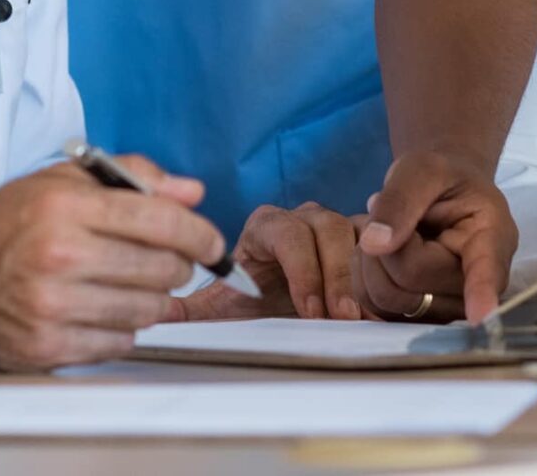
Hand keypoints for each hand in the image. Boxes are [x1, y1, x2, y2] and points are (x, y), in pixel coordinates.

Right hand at [0, 156, 222, 370]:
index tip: (211, 243)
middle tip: (165, 262)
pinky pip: (118, 343)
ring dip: (153, 300)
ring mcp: (52, 307)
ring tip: (133, 285)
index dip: (200, 234)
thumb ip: (131, 177)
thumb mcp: (58, 180)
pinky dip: (123, 329)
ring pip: (147, 310)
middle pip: (162, 268)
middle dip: (177, 265)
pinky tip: (103, 310)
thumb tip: (191, 192)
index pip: (161, 220)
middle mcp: (60, 256)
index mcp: (65, 207)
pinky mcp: (45, 348)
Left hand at [186, 202, 367, 320]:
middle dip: (334, 275)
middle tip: (338, 317)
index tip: (308, 310)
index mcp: (266, 227)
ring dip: (357, 277)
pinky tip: (376, 310)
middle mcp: (304, 219)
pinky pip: (380, 247)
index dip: (301, 269)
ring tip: (356, 317)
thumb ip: (193, 310)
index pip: (287, 232)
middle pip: (327, 228)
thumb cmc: (254, 301)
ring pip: (356, 234)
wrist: (286, 305)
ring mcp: (337, 227)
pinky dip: (380, 276)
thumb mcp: (224, 307)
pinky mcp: (364, 242)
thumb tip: (156, 314)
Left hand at [354, 150, 515, 323]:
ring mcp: (448, 307)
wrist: (442, 195)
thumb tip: (375, 244)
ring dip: (371, 260)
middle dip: (387, 244)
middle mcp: (474, 284)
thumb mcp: (424, 169)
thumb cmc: (442, 178)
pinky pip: (375, 307)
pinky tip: (381, 253)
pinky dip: (364, 276)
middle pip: (410, 280)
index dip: (482, 293)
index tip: (481, 314)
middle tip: (392, 214)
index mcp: (492, 238)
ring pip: (386, 297)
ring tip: (388, 231)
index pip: (486, 272)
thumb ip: (401, 200)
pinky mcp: (422, 318)